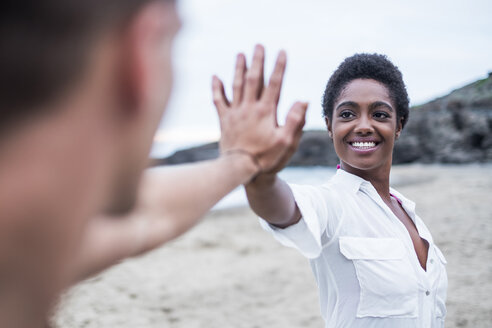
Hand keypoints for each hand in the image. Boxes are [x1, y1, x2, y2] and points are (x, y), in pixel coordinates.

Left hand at [212, 45, 307, 176]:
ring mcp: (235, 113)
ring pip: (236, 86)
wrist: (239, 170)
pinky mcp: (224, 121)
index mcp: (266, 112)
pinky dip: (217, 88)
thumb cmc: (266, 158)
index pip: (275, 84)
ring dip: (239, 69)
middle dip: (257, 61)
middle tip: (259, 45)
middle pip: (254, 79)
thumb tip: (303, 100)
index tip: (282, 51)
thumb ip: (295, 121)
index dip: (279, 67)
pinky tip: (215, 77)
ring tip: (240, 54)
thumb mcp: (287, 142)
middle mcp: (249, 108)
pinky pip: (218, 101)